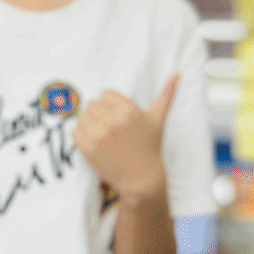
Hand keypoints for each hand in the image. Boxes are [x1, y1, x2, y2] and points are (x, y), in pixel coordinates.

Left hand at [73, 76, 178, 202]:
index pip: (106, 94)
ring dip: (89, 124)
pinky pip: (75, 131)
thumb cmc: (150, 147)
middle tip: (109, 128)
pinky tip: (94, 142)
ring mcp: (99, 134)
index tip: (117, 117)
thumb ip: (166, 95)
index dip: (110, 105)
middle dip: (100, 114)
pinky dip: (82, 135)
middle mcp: (113, 120)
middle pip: (93, 104)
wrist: (141, 179)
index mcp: (129, 110)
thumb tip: (177, 74)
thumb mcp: (158, 120)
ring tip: (101, 134)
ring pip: (83, 116)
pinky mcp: (88, 148)